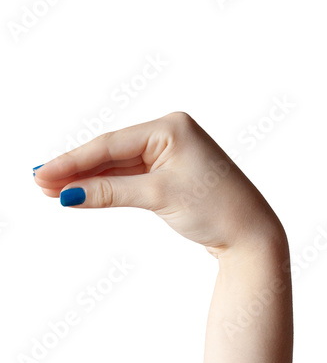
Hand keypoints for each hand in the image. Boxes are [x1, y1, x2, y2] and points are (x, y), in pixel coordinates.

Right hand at [34, 112, 281, 256]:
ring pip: (119, 166)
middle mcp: (170, 134)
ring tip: (54, 188)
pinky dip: (109, 187)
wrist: (251, 235)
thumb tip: (70, 194)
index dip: (74, 161)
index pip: (111, 144)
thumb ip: (111, 192)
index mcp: (172, 127)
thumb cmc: (217, 208)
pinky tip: (85, 190)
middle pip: (112, 153)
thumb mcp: (159, 196)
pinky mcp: (170, 174)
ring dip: (89, 179)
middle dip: (77, 169)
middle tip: (40, 182)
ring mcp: (170, 155)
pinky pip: (131, 177)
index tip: (43, 174)